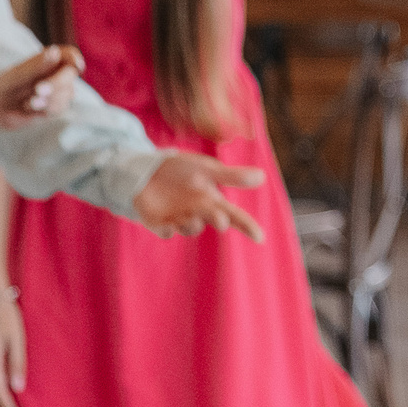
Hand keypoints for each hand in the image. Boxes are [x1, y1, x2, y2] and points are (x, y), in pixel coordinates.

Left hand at [0, 46, 82, 129]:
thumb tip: (55, 52)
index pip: (69, 55)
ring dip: (48, 100)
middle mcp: (57, 73)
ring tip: (27, 102)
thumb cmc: (4, 86)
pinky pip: (61, 108)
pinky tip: (30, 108)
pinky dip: (45, 109)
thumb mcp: (17, 75)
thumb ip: (36, 65)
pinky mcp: (56, 106)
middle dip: (56, 84)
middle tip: (37, 90)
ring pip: (67, 94)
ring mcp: (59, 90)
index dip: (75, 59)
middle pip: (70, 75)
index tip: (77, 66)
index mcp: (48, 59)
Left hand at [133, 152, 267, 241]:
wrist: (145, 169)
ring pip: (192, 229)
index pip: (235, 215)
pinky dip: (167, 231)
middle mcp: (199, 213)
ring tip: (190, 216)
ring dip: (194, 225)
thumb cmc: (179, 168)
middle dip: (219, 221)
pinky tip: (166, 225)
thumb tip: (262, 176)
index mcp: (213, 200)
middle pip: (215, 221)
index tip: (259, 238)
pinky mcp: (159, 223)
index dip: (247, 226)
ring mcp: (179, 219)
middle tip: (220, 219)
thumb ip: (231, 176)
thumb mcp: (206, 169)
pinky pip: (166, 232)